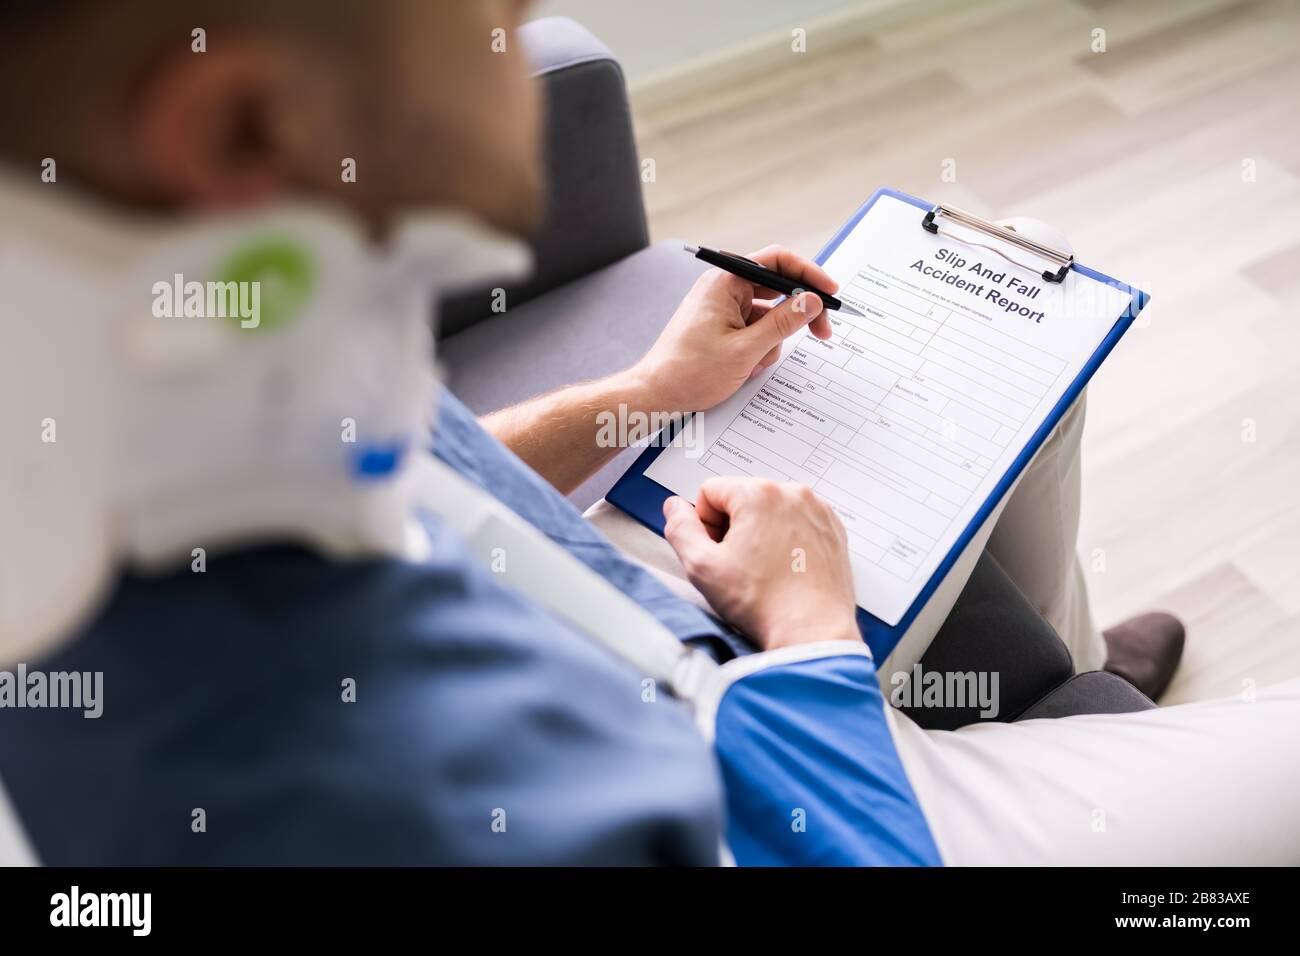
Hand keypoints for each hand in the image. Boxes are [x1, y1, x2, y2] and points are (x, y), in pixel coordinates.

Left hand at [630, 246, 837, 412]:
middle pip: (777, 290)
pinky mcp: (722, 326)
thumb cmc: (688, 372)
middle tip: (821, 333)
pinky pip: (754, 331)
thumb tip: (812, 301)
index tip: (831, 292)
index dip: (809, 274)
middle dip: (795, 317)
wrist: (656, 394)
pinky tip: (743, 369)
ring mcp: (723, 308)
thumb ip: (783, 323)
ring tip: (751, 364)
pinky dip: (757, 350)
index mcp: (725, 282)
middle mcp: (724, 288)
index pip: (777, 261)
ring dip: (770, 343)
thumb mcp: (746, 350)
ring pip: (769, 317)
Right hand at [662, 476, 858, 650]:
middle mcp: (791, 493)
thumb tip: (675, 509)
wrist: (812, 631)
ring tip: (764, 569)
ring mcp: (816, 509)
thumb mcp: (702, 567)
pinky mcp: (832, 527)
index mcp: (758, 494)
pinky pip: (797, 520)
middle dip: (733, 526)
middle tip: (739, 564)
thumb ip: (680, 529)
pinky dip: (787, 538)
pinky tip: (784, 568)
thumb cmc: (765, 603)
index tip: (717, 550)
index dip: (704, 524)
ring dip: (760, 531)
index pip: (710, 491)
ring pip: (770, 509)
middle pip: (741, 497)